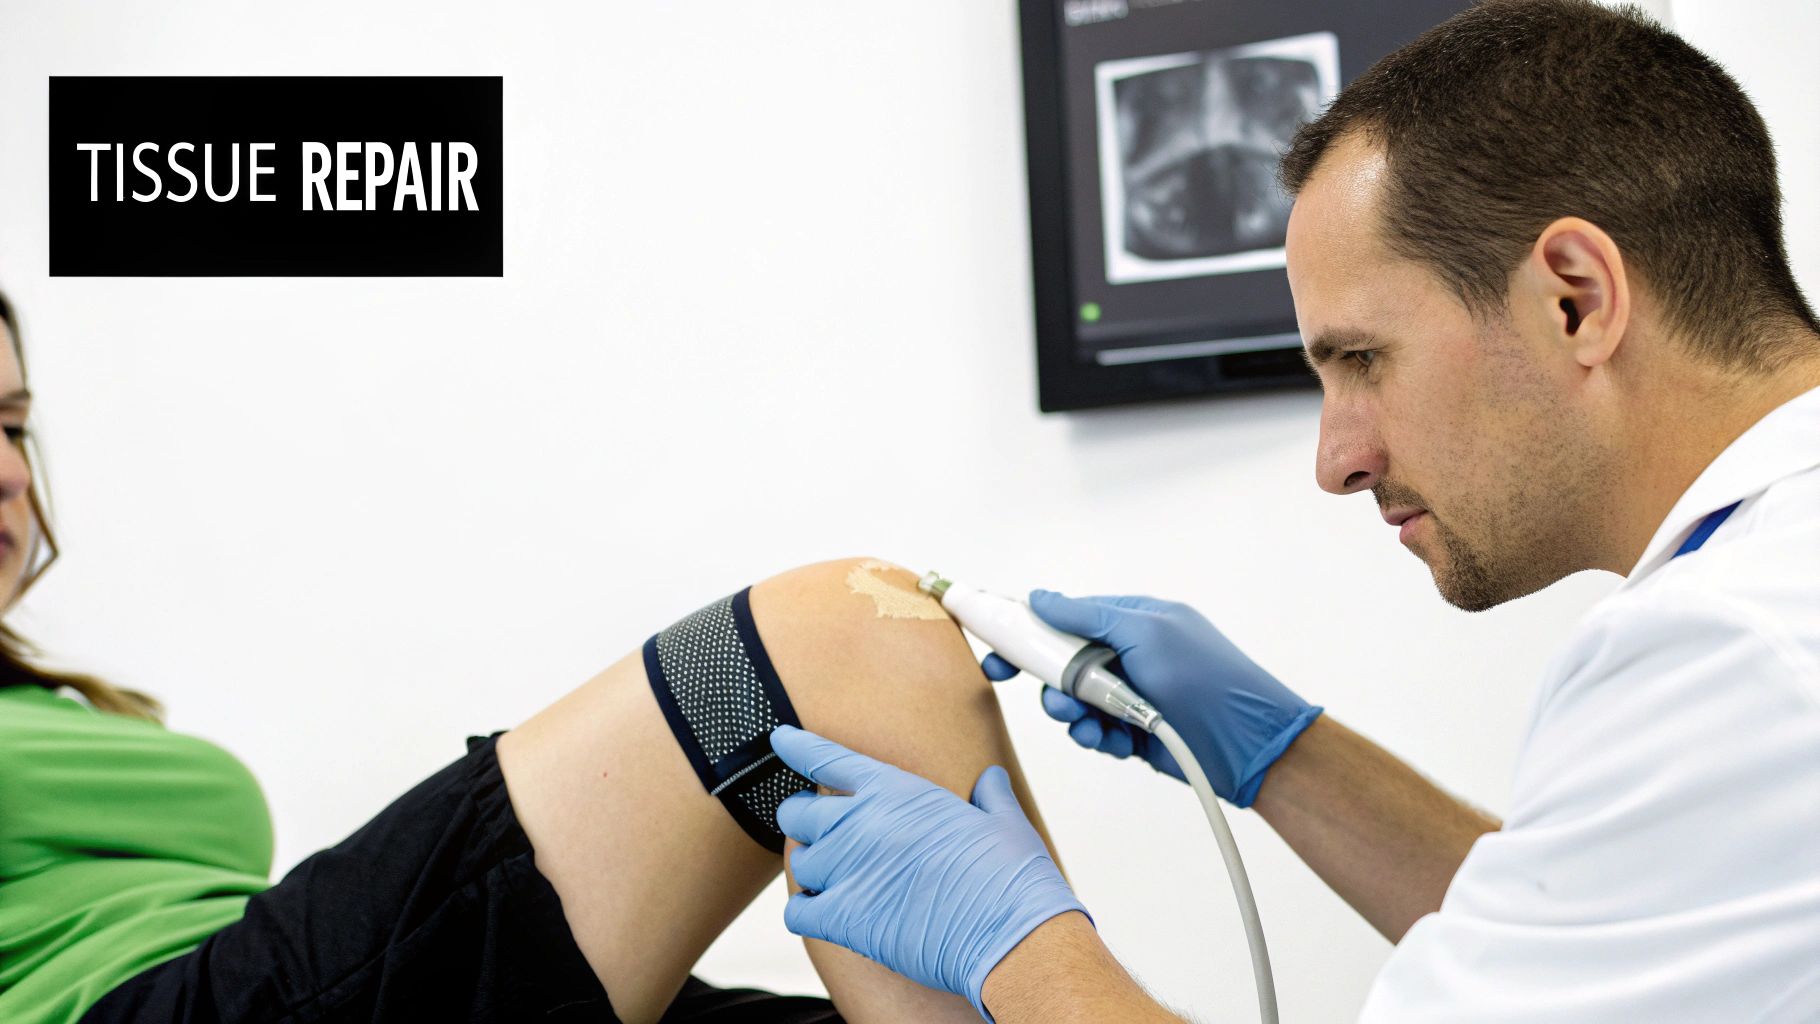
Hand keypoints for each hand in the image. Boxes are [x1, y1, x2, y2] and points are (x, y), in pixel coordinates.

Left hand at [770, 724, 1088, 1021]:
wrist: (1011, 935)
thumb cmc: (1012, 879)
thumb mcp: (1004, 821)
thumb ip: (989, 795)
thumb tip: (991, 779)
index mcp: (897, 791)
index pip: (828, 758)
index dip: (798, 747)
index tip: (779, 740)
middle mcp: (863, 822)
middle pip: (798, 812)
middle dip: (804, 821)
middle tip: (826, 836)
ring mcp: (850, 870)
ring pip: (798, 862)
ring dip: (813, 871)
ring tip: (836, 880)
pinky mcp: (845, 918)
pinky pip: (796, 912)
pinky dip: (805, 913)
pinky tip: (823, 914)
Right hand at [981, 590, 1321, 806]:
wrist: (1250, 746)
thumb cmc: (1207, 679)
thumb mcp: (1145, 633)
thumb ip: (1087, 616)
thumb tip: (1041, 598)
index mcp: (1134, 621)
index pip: (1066, 619)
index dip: (1026, 632)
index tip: (993, 646)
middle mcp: (1130, 655)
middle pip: (1063, 663)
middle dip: (1048, 680)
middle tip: (1025, 689)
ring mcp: (1132, 695)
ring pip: (1076, 703)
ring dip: (1073, 715)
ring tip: (1089, 725)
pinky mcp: (1135, 732)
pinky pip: (1097, 732)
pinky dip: (1099, 738)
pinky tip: (1116, 742)